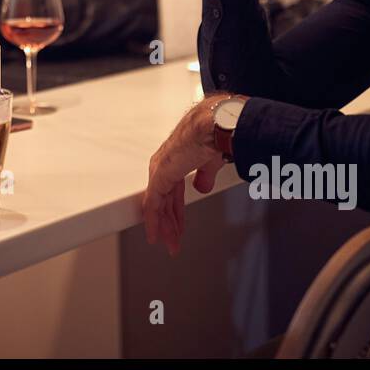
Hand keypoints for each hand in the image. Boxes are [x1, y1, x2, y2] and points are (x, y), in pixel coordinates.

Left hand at [142, 93, 234, 255]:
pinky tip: (155, 235)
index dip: (176, 211)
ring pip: (158, 205)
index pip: (173, 191)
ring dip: (164, 227)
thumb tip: (202, 186)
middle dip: (170, 223)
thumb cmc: (216, 134)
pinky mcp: (160, 176)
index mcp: (177, 160)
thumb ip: (205, 175)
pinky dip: (154, 222)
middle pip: (165, 200)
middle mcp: (165, 165)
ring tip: (168, 243)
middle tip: (172, 241)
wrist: (216, 125)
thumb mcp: (211, 162)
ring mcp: (161, 170)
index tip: (178, 226)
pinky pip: (153, 204)